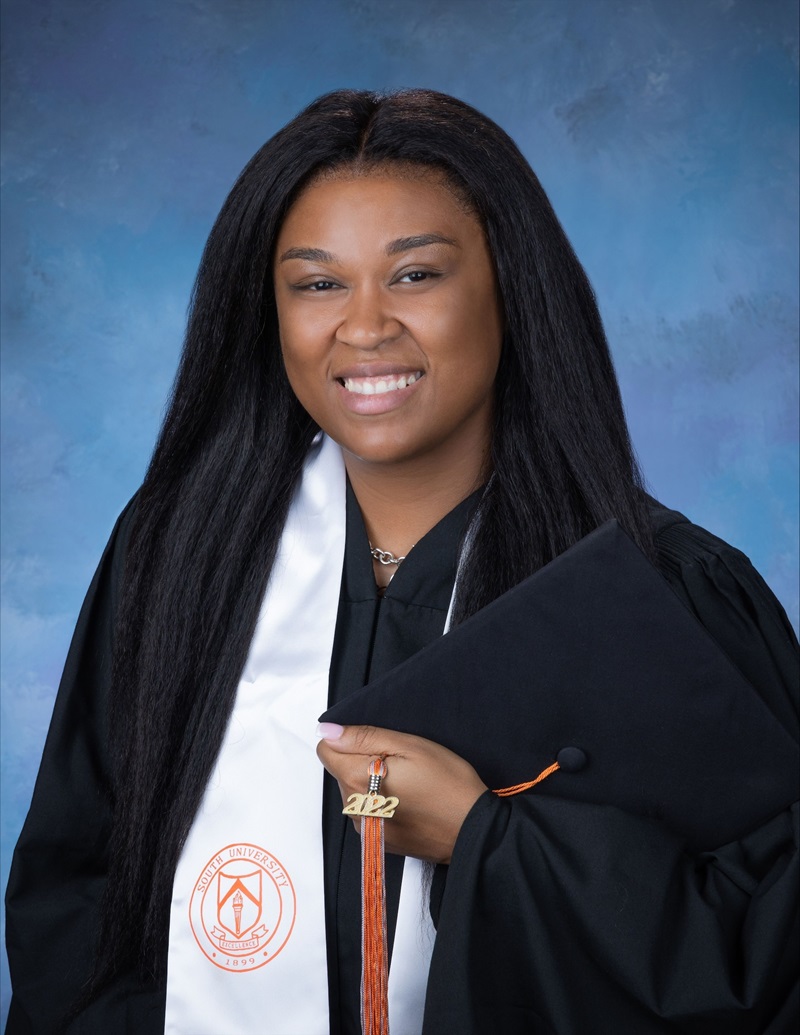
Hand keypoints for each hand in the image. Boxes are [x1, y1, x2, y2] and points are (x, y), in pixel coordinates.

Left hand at [317, 724, 487, 864]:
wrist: (472, 831)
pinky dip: (378, 801)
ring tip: (406, 781)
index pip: (326, 750)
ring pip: (352, 789)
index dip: (348, 739)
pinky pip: (365, 809)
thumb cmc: (447, 784)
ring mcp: (364, 827)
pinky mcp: (376, 839)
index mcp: (356, 780)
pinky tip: (406, 799)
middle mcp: (353, 808)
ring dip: (370, 780)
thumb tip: (328, 731)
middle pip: (340, 769)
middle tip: (399, 762)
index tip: (375, 742)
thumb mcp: (409, 746)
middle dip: (361, 760)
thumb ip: (364, 737)